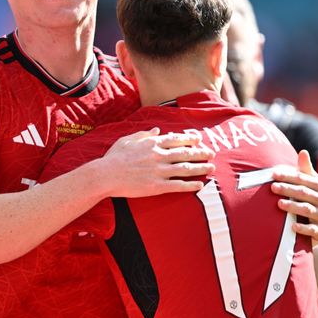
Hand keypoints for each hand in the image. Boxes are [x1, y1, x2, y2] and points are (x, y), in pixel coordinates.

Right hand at [94, 128, 215, 197]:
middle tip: (212, 154)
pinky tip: (199, 185)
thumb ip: (143, 135)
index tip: (199, 140)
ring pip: (185, 168)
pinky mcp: (157, 186)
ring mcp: (159, 171)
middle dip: (200, 153)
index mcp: (151, 144)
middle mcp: (158, 155)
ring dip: (200, 168)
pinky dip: (190, 185)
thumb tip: (156, 131)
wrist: (105, 175)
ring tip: (211, 168)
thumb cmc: (113, 157)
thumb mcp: (127, 140)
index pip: (175, 139)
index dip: (189, 140)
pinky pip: (178, 185)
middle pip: (185, 153)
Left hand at [271, 150, 317, 244]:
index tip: (274, 174)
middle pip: (305, 193)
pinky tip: (292, 226)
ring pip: (308, 210)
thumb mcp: (314, 184)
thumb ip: (306, 170)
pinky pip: (312, 229)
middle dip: (288, 190)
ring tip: (279, 204)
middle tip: (273, 187)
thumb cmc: (317, 198)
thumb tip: (302, 152)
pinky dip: (303, 228)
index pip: (304, 179)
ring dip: (293, 206)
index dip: (289, 176)